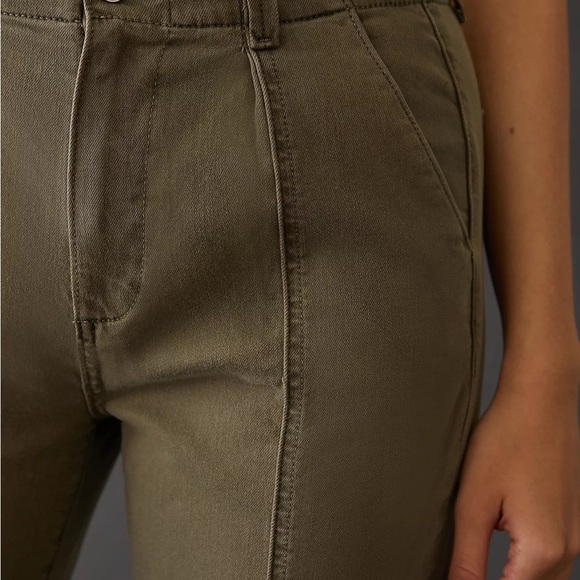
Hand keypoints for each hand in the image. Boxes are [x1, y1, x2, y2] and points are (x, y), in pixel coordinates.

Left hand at [448, 360, 579, 579]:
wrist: (540, 401)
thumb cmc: (507, 441)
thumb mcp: (474, 503)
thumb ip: (468, 558)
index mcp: (543, 552)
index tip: (457, 579)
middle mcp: (567, 551)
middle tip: (466, 571)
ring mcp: (575, 536)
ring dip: (515, 579)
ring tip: (480, 566)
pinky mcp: (572, 520)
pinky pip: (553, 562)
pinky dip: (528, 566)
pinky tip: (505, 552)